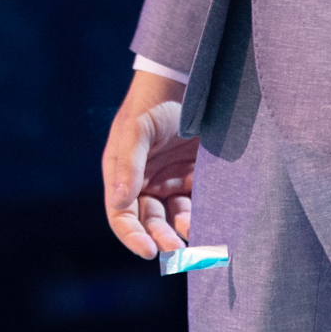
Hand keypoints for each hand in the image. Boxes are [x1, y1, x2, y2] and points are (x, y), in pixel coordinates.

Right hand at [101, 68, 197, 257]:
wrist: (189, 79)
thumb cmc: (153, 101)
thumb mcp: (136, 129)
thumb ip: (128, 166)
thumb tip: (119, 204)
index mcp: (122, 175)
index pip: (122, 215)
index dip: (132, 236)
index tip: (149, 251)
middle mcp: (144, 183)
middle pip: (150, 222)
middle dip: (162, 239)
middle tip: (177, 252)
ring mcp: (170, 181)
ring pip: (175, 218)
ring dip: (183, 231)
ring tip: (198, 237)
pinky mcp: (194, 177)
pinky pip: (197, 204)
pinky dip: (202, 217)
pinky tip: (211, 222)